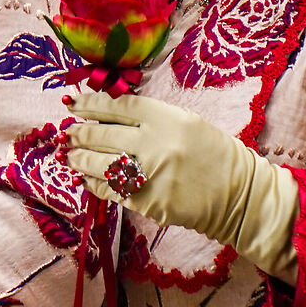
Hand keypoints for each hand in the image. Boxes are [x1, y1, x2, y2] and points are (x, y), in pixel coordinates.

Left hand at [63, 93, 301, 278]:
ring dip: (79, 159)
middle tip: (67, 133)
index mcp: (166, 118)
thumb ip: (151, 119)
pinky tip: (87, 178)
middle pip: (103, 135)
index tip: (73, 103)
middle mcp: (155, 144)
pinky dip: (94, 183)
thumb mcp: (187, 123)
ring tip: (70, 155)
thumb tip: (109, 115)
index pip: (117, 106)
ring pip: (100, 165)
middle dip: (79, 133)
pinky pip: (110, 191)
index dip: (90, 104)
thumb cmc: (214, 154)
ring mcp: (150, 175)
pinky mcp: (148, 203)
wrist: (239, 194)